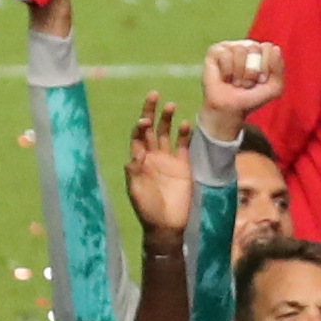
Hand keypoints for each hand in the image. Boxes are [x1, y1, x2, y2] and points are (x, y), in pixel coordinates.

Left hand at [123, 93, 192, 244]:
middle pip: (151, 128)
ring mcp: (168, 159)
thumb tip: (136, 151)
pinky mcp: (183, 166)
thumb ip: (135, 170)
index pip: (138, 135)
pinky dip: (184, 135)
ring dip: (167, 119)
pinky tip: (186, 124)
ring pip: (167, 133)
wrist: (166, 225)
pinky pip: (183, 146)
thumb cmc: (147, 209)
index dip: (140, 125)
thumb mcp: (136, 190)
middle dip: (151, 111)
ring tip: (171, 105)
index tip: (144, 119)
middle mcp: (153, 155)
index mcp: (139, 160)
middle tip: (154, 94)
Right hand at [200, 40, 284, 141]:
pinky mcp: (215, 51)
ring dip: (239, 74)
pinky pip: (225, 55)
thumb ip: (279, 69)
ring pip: (239, 51)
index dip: (265, 67)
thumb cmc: (251, 97)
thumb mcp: (274, 88)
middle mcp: (246, 45)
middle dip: (252, 72)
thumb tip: (275, 48)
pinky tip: (225, 78)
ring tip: (236, 82)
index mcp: (262, 52)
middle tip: (246, 83)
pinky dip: (227, 72)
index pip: (268, 48)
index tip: (261, 80)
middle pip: (254, 48)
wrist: (230, 109)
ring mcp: (230, 46)